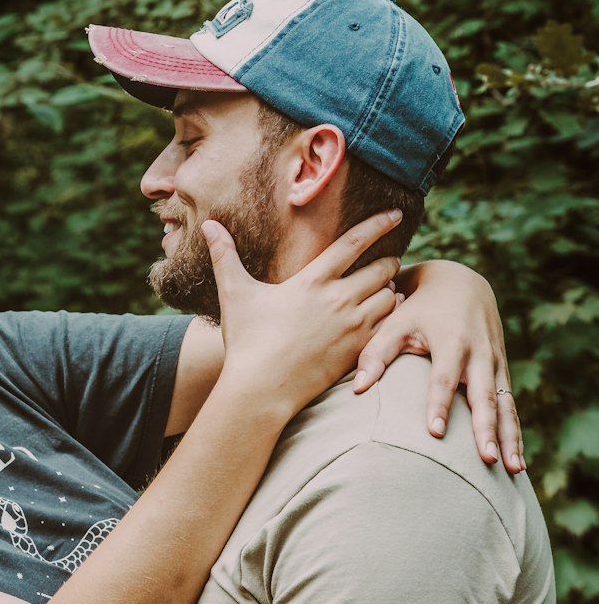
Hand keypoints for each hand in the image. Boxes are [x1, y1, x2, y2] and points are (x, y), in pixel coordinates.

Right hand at [205, 209, 401, 418]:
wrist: (261, 389)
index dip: (378, 224)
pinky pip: (390, 327)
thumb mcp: (234, 294)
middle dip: (388, 261)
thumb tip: (207, 225)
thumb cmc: (246, 341)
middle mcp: (339, 300)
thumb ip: (225, 256)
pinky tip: (385, 317)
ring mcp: (352, 327)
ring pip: (390, 297)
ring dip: (391, 290)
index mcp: (313, 280)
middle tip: (386, 261)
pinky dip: (392, 318)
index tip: (395, 214)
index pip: (354, 242)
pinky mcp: (357, 351)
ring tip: (384, 290)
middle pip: (381, 268)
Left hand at [352, 260, 523, 472]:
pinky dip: (515, 432)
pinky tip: (516, 461)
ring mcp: (495, 363)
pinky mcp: (502, 371)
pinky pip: (511, 405)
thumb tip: (357, 389)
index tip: (435, 433)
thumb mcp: (395, 322)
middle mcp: (479, 354)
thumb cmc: (418, 307)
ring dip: (510, 437)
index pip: (443, 378)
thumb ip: (375, 354)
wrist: (461, 283)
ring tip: (514, 470)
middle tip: (486, 459)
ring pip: (506, 405)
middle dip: (486, 429)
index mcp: (451, 341)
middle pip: (484, 396)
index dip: (439, 405)